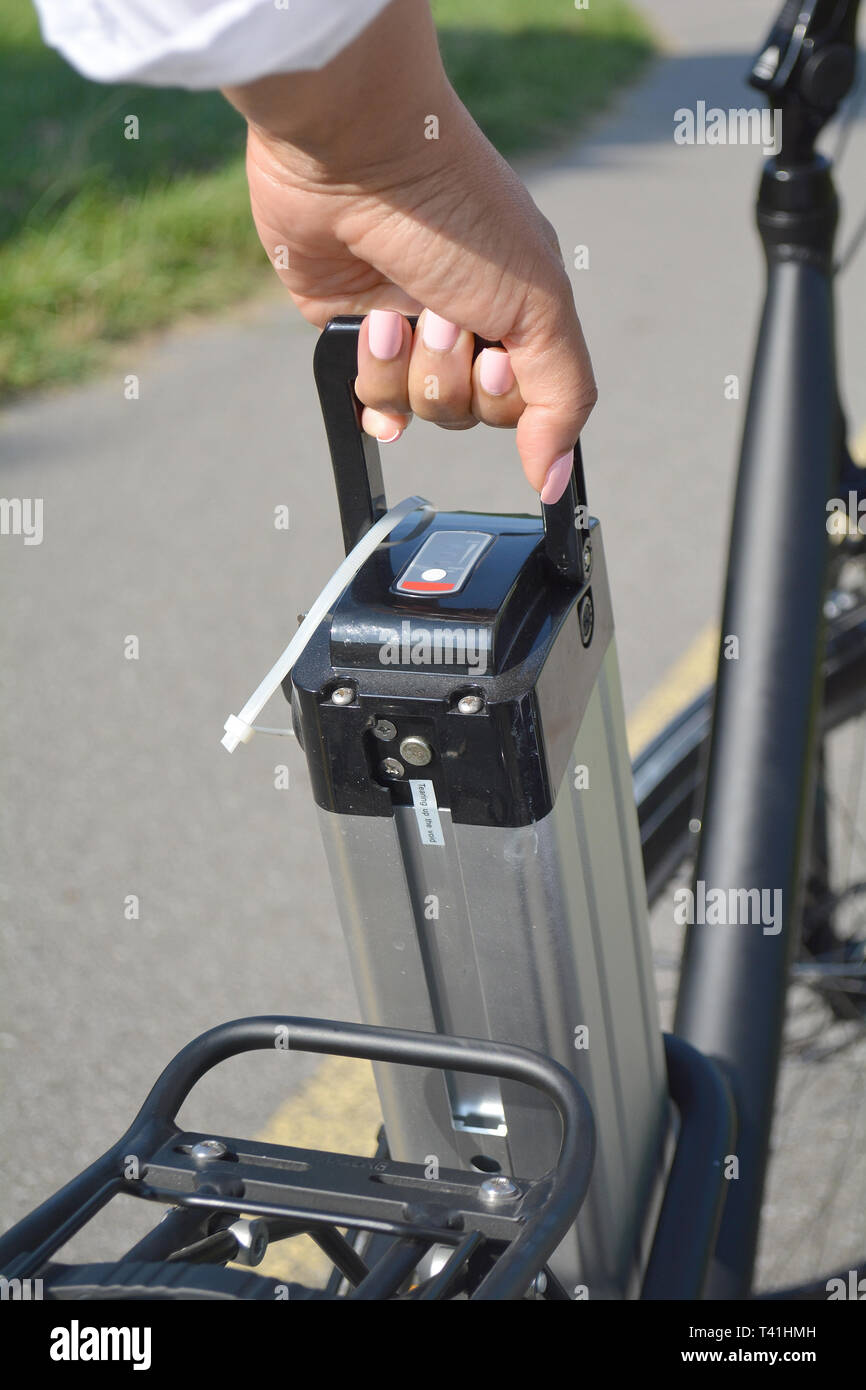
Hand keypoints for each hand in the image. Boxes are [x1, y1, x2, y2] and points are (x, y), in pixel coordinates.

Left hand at [224, 0, 595, 502]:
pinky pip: (367, 399)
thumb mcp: (540, 306)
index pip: (524, 404)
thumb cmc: (457, 213)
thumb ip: (561, 399)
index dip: (504, 396)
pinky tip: (367, 339)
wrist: (353, 156)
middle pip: (466, 412)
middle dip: (449, 371)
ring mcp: (406, 330)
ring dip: (404, 364)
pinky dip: (368, 380)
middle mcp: (466, 323)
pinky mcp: (350, 332)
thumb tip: (554, 480)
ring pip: (414, 408)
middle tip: (439, 312)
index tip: (492, 355)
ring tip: (393, 305)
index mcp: (519, 310)